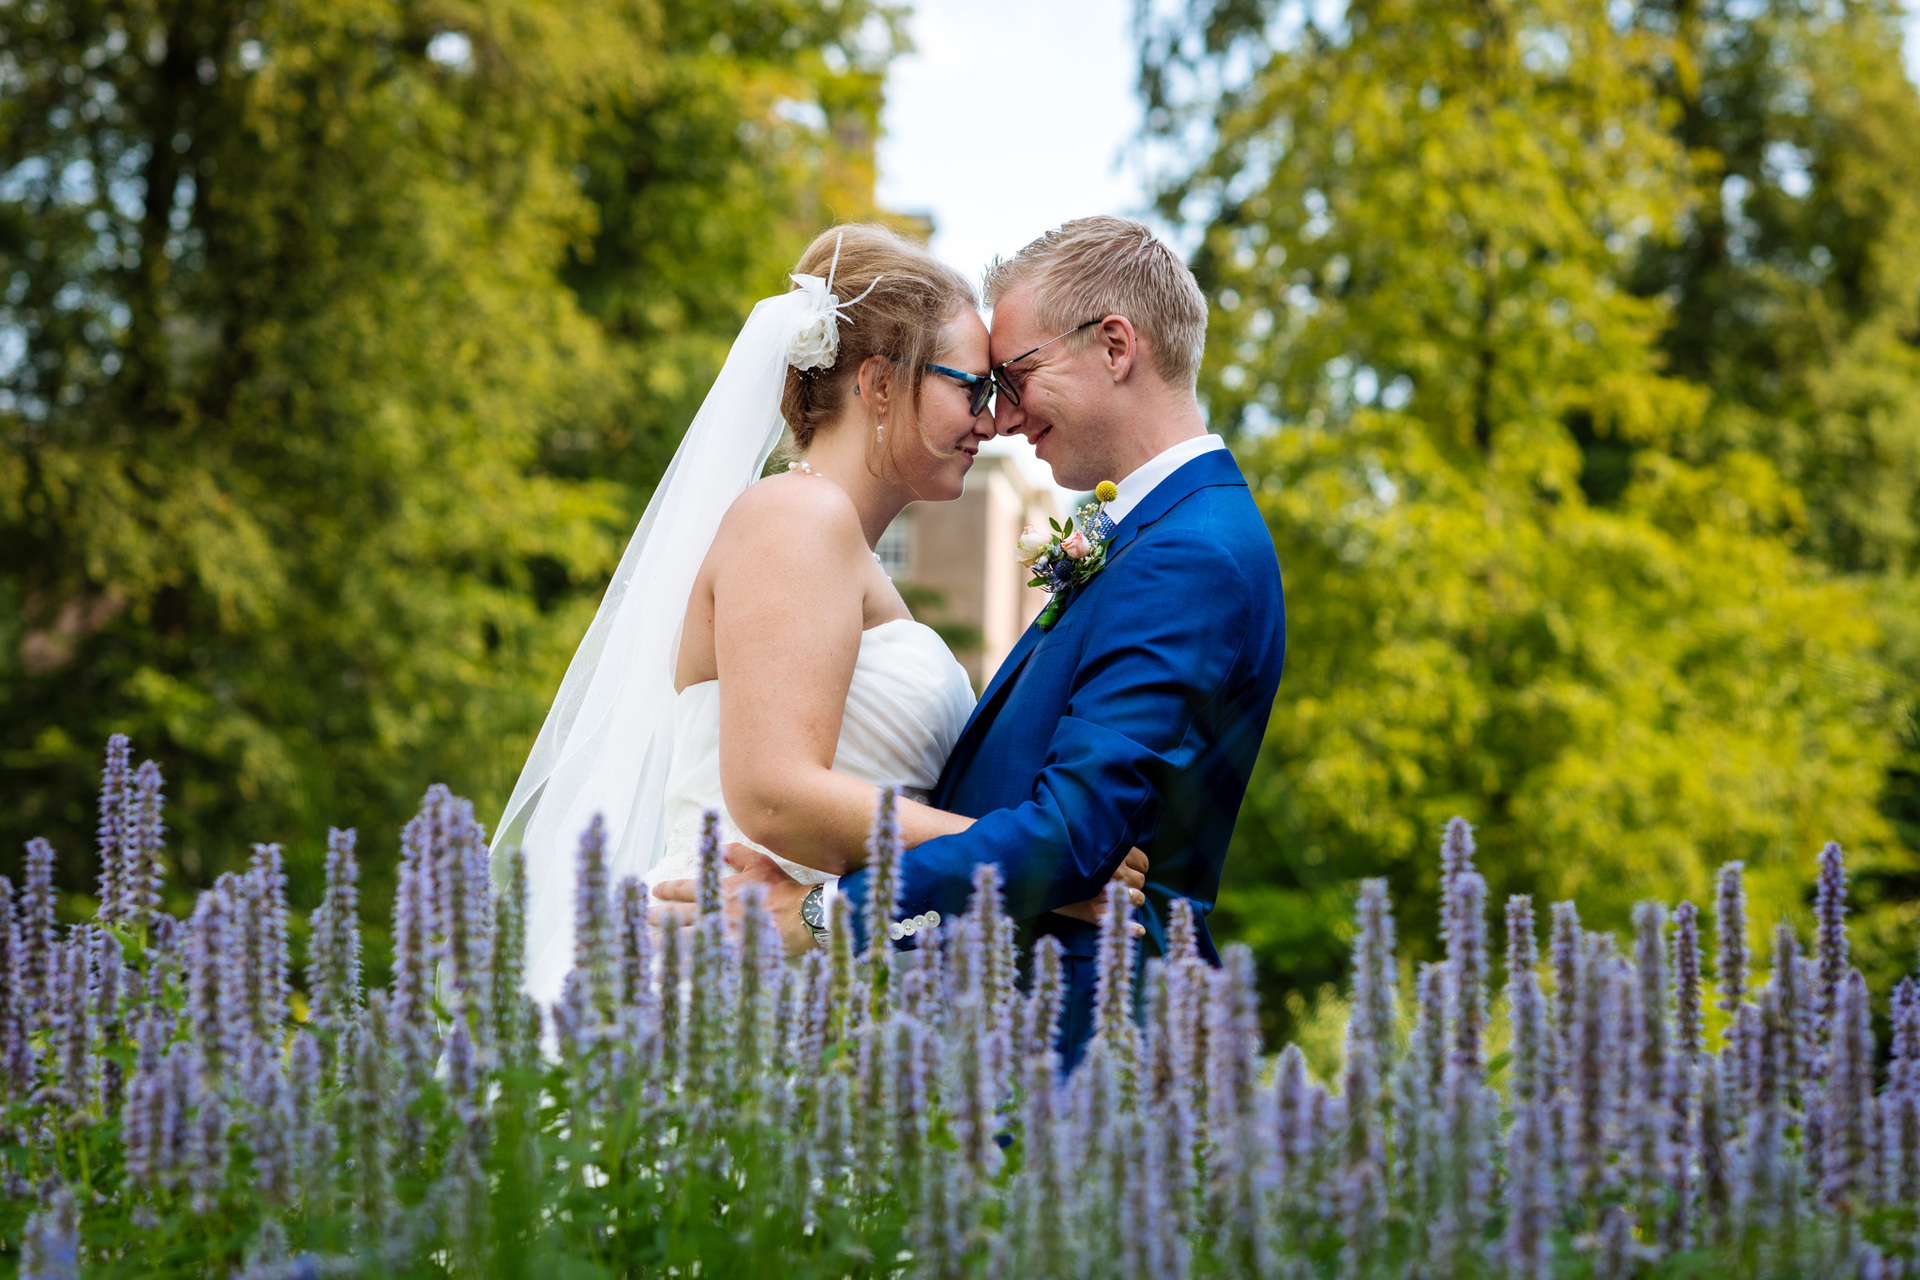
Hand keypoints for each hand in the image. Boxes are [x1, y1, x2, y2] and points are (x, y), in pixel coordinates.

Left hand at [652, 843, 815, 956]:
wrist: (802, 916)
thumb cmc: (783, 890)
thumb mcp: (761, 863)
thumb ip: (737, 853)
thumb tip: (719, 848)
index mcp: (720, 890)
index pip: (685, 888)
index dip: (667, 889)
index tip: (654, 890)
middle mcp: (714, 913)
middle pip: (677, 915)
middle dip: (657, 916)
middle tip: (641, 919)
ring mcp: (719, 936)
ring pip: (680, 939)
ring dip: (659, 941)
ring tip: (641, 944)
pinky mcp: (727, 955)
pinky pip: (696, 964)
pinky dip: (676, 969)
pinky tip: (658, 975)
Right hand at [1053, 846, 1147, 935]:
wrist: (1033, 870)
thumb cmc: (1059, 853)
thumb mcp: (1083, 841)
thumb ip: (1103, 845)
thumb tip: (1117, 846)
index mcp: (1114, 852)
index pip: (1143, 863)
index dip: (1135, 867)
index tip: (1125, 868)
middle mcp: (1115, 872)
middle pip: (1140, 881)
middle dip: (1132, 883)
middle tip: (1114, 883)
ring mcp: (1107, 893)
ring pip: (1138, 899)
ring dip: (1131, 899)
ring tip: (1114, 897)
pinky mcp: (1094, 912)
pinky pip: (1123, 921)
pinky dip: (1133, 927)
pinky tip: (1139, 929)